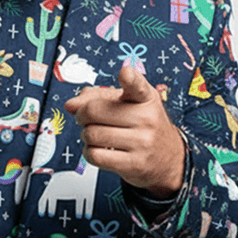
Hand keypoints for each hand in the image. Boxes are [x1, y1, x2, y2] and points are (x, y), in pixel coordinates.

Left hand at [63, 65, 184, 196]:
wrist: (168, 157)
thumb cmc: (141, 124)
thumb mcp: (126, 103)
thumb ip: (96, 97)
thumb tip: (70, 105)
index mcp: (145, 97)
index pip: (138, 85)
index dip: (129, 78)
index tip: (125, 73)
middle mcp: (147, 118)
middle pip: (94, 111)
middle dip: (82, 115)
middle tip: (87, 118)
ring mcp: (143, 142)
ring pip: (92, 135)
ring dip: (85, 135)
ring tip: (95, 134)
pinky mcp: (134, 164)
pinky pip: (95, 156)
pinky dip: (89, 152)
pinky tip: (99, 149)